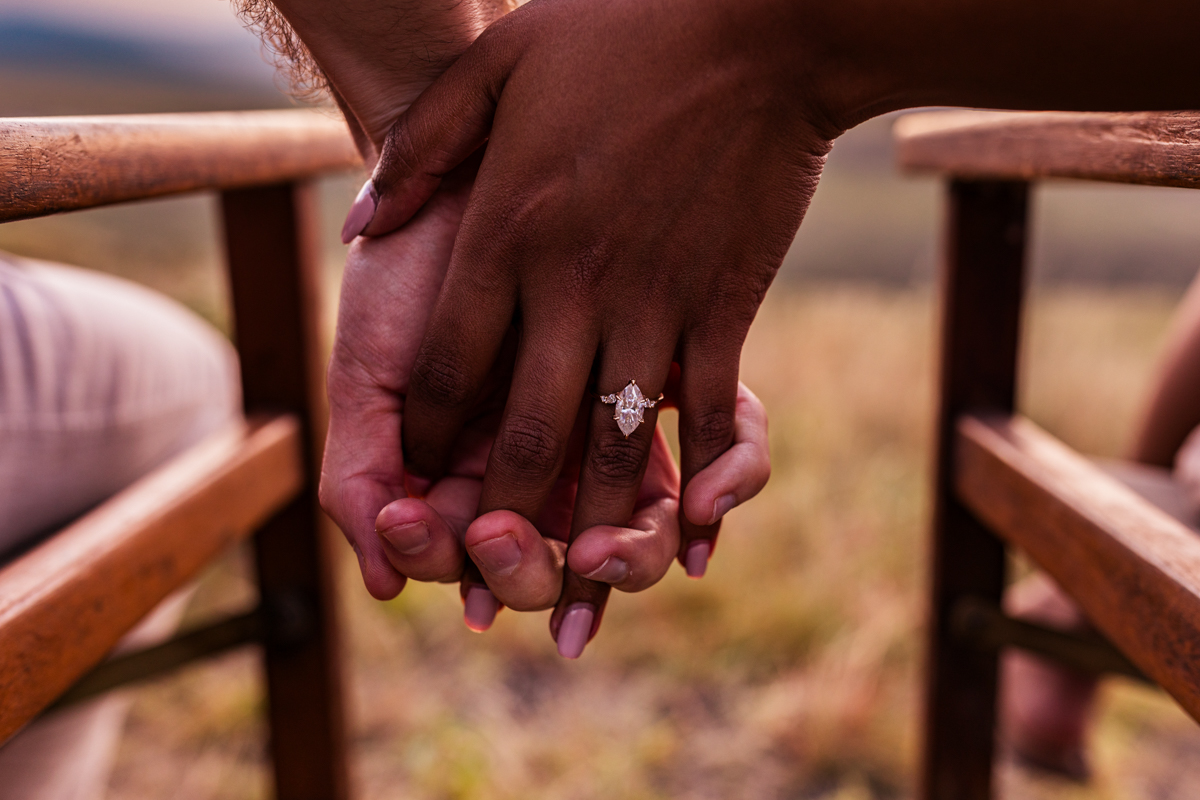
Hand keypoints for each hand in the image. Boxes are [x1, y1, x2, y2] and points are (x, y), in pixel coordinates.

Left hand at [340, 0, 827, 642]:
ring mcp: (653, 299)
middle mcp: (572, 282)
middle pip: (524, 428)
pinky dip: (701, 478)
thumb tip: (359, 226)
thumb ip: (417, 149)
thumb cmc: (616, 33)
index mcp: (505, 232)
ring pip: (611, 439)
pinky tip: (690, 527)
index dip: (427, 433)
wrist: (757, 23)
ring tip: (576, 576)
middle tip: (488, 558)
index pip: (445, 365)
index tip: (421, 470)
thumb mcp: (493, 66)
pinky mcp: (721, 304)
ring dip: (593, 519)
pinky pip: (706, 412)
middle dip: (503, 509)